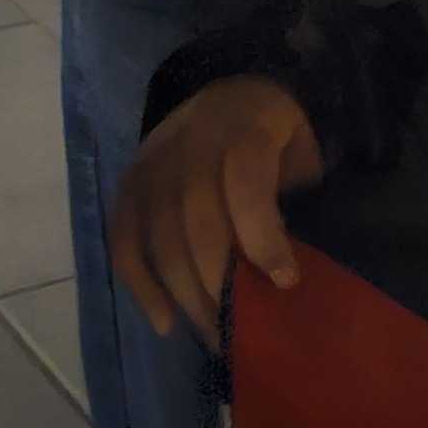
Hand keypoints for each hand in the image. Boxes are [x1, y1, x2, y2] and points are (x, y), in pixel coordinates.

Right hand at [110, 75, 321, 339]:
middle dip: (221, 284)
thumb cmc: (279, 137)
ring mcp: (154, 163)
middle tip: (245, 330)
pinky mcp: (130, 183)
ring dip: (187, 296)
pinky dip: (140, 285)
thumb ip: (298, 199)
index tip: (285, 281)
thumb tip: (290, 273)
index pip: (245, 184)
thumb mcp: (302, 153)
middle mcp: (192, 143)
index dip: (263, 237)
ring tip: (215, 335)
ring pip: (160, 238)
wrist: (232, 92)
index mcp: (246, 126)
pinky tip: (166, 322)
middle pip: (197, 222)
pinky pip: (124, 238)